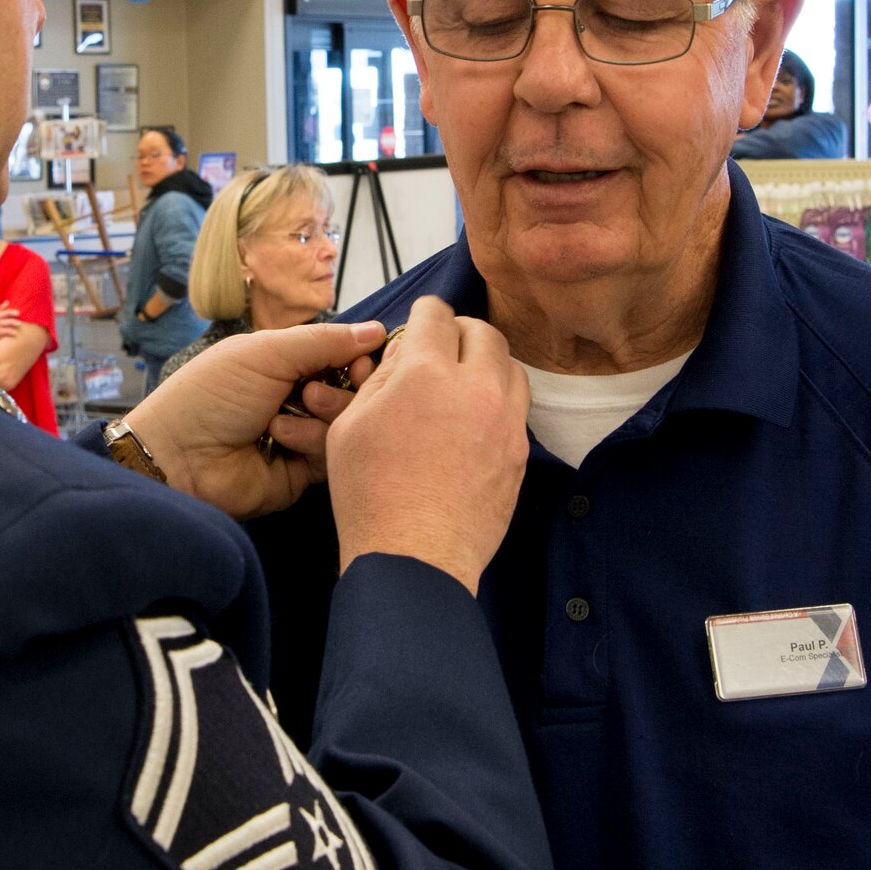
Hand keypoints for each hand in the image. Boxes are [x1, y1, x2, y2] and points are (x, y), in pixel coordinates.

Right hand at [0, 305, 22, 344]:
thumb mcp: (2, 339)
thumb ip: (8, 332)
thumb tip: (20, 326)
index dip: (2, 307)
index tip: (7, 302)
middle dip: (8, 312)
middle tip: (18, 312)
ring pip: (0, 323)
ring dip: (11, 322)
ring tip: (20, 324)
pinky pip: (0, 332)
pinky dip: (8, 331)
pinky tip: (15, 333)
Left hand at [124, 320, 388, 518]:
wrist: (179, 456)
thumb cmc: (214, 393)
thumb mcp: (266, 353)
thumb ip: (324, 341)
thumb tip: (378, 331)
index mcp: (287, 362)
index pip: (344, 356)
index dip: (360, 358)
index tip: (366, 361)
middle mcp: (299, 397)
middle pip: (353, 390)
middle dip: (344, 388)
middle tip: (316, 391)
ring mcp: (303, 435)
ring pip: (346, 422)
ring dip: (323, 414)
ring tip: (289, 415)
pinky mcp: (304, 473)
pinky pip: (332, 454)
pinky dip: (312, 442)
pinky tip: (280, 439)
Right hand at [325, 296, 528, 594]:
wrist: (415, 557)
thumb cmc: (370, 494)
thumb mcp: (351, 424)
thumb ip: (382, 379)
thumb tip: (407, 356)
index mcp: (428, 373)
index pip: (437, 315)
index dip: (424, 312)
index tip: (421, 318)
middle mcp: (476, 389)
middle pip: (484, 333)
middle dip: (461, 331)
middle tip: (442, 345)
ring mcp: (506, 423)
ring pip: (510, 367)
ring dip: (487, 363)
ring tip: (463, 380)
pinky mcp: (519, 455)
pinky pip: (517, 409)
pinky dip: (498, 400)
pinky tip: (474, 420)